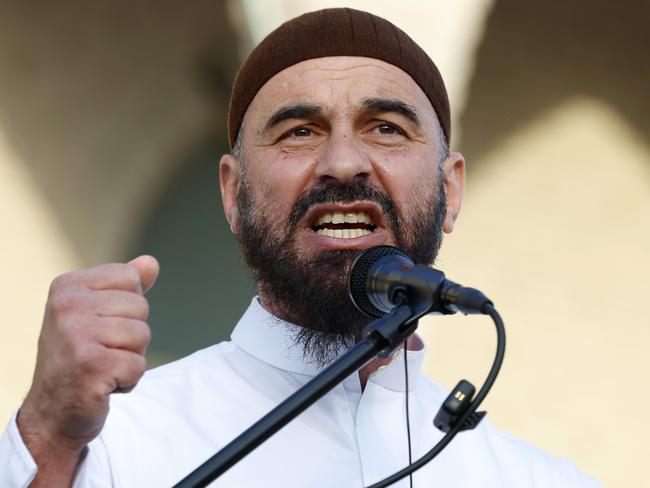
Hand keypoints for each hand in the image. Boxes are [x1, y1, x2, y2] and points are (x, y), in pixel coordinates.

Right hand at [17, 256, 158, 481]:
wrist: (53, 413)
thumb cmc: (80, 358)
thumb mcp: (97, 315)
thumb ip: (125, 287)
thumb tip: (151, 262)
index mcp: (67, 286)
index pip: (131, 277)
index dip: (127, 307)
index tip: (100, 326)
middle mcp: (66, 306)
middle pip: (140, 307)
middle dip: (131, 336)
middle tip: (100, 352)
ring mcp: (75, 336)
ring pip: (142, 335)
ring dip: (130, 358)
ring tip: (101, 367)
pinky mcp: (90, 366)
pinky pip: (138, 365)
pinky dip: (128, 380)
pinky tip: (102, 385)